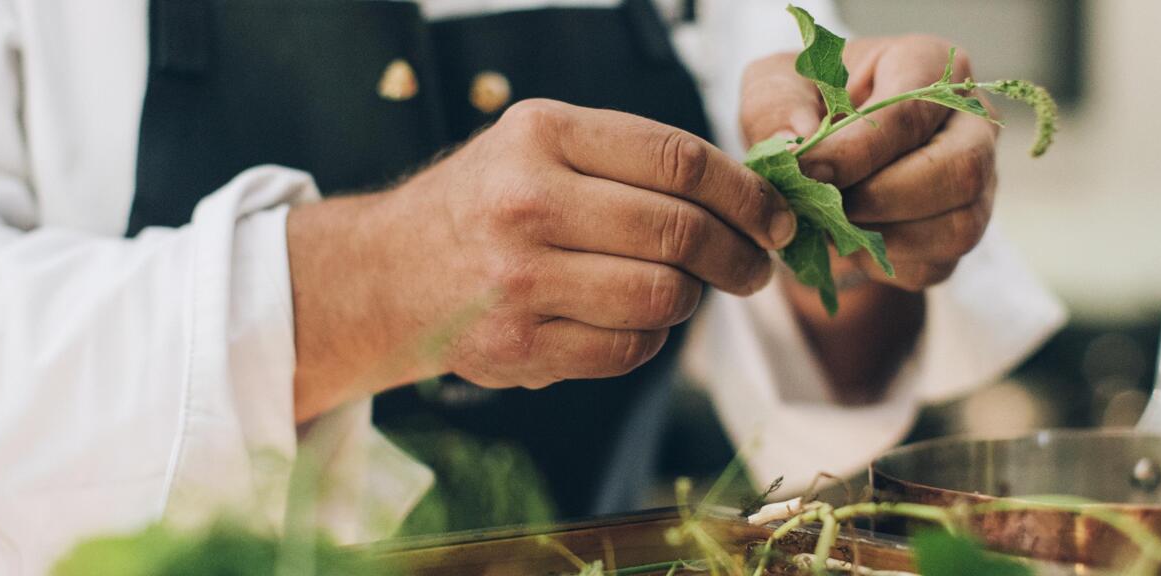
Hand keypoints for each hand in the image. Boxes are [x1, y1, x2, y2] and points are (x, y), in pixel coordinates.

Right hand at [286, 99, 793, 418]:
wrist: (386, 274)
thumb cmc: (482, 204)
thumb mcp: (537, 146)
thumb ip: (628, 158)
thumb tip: (746, 193)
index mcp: (541, 136)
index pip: (678, 160)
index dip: (746, 193)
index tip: (774, 216)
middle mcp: (527, 204)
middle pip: (681, 233)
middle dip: (739, 254)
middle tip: (755, 266)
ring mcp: (521, 281)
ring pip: (664, 297)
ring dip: (692, 298)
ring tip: (685, 290)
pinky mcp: (520, 347)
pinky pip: (630, 349)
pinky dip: (649, 338)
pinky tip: (632, 320)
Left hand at [740, 35, 997, 290]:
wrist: (819, 157)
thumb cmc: (805, 107)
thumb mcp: (775, 89)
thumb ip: (777, 108)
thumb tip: (796, 142)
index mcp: (929, 65)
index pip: (912, 109)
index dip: (858, 149)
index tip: (809, 172)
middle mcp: (971, 122)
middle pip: (960, 169)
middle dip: (881, 197)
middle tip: (824, 206)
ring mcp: (979, 180)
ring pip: (958, 226)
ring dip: (883, 238)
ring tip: (830, 227)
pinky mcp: (962, 231)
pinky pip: (937, 264)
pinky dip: (884, 264)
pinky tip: (848, 243)